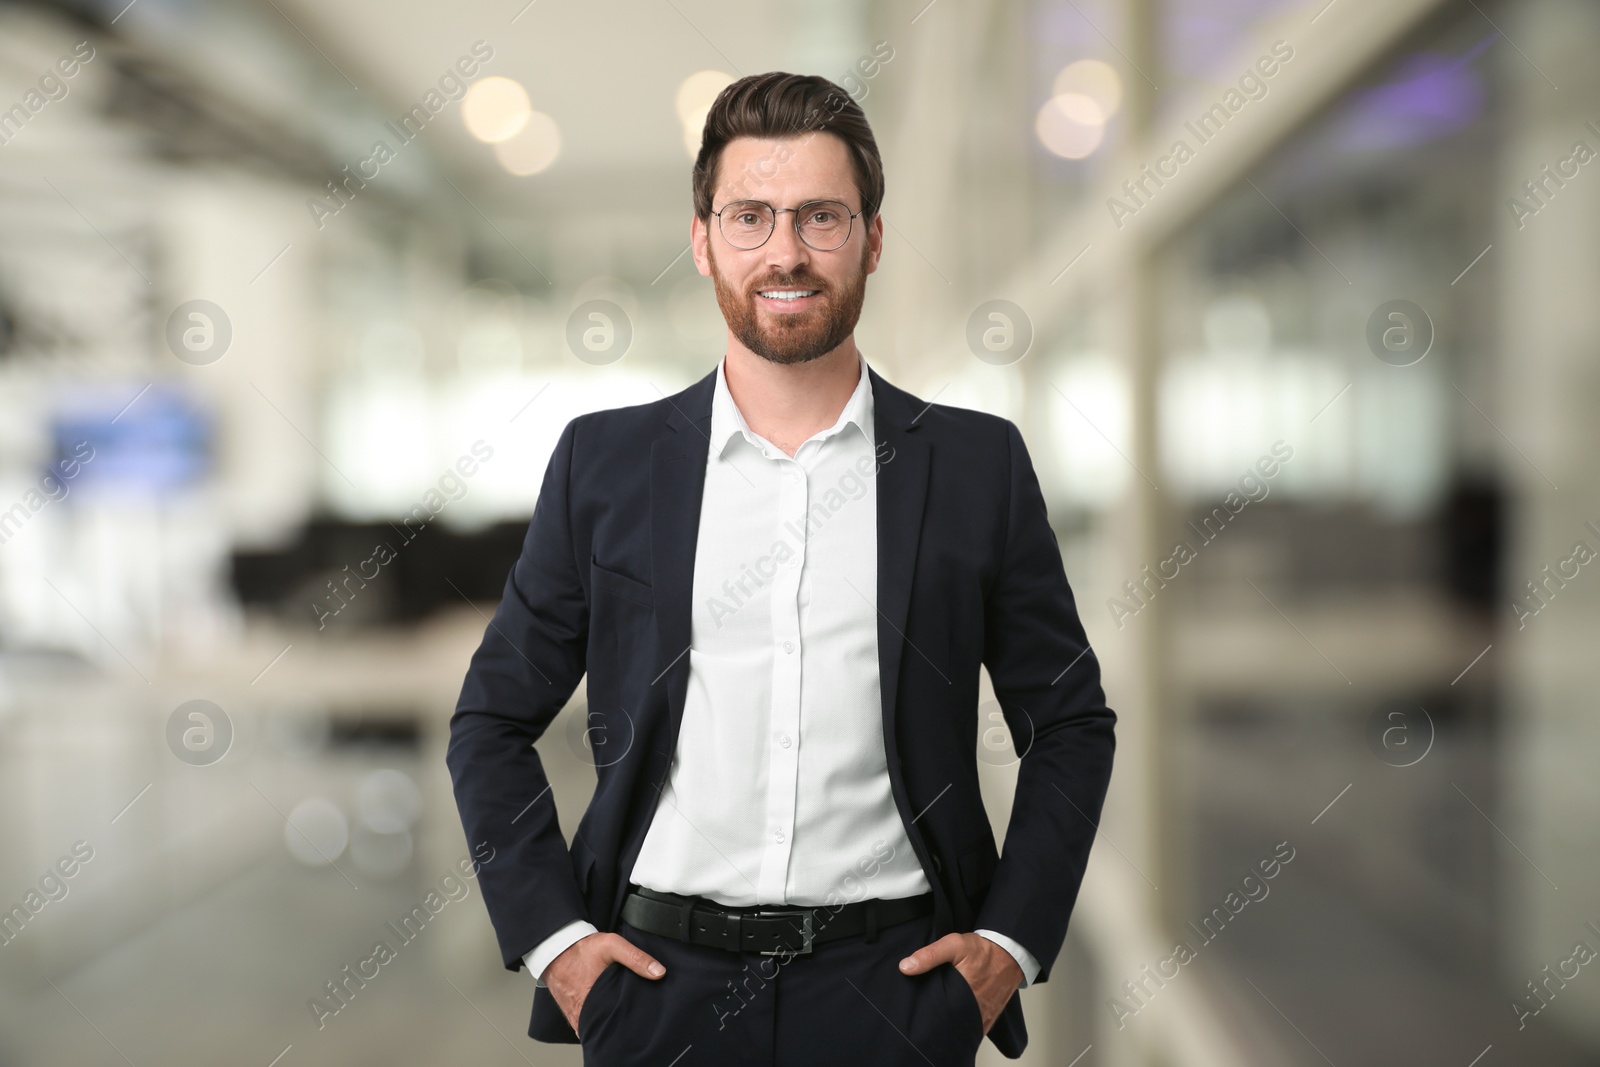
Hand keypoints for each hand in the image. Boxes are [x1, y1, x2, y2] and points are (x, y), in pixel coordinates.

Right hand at [544, 931, 665, 1032]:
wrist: (555, 948)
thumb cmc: (581, 949)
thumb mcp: (612, 945)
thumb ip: (636, 958)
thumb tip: (659, 973)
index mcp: (594, 1002)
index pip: (619, 1020)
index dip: (632, 1018)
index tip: (642, 1013)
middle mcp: (583, 1013)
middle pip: (609, 1025)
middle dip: (622, 1020)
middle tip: (634, 1012)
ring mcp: (577, 1016)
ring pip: (598, 1026)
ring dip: (609, 1021)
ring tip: (622, 1012)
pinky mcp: (573, 1014)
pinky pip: (588, 1023)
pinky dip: (598, 1020)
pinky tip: (607, 1011)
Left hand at [898, 932, 1021, 1034]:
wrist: (1011, 952)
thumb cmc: (984, 950)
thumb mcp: (954, 944)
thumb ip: (930, 955)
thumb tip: (905, 967)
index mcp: (963, 996)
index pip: (938, 1016)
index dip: (926, 1016)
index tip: (916, 1012)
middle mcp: (974, 1011)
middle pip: (949, 1025)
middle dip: (937, 1021)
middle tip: (925, 1014)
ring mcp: (983, 1017)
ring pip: (961, 1029)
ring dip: (951, 1024)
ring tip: (938, 1017)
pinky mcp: (989, 1018)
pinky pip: (974, 1028)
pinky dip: (964, 1025)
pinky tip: (954, 1017)